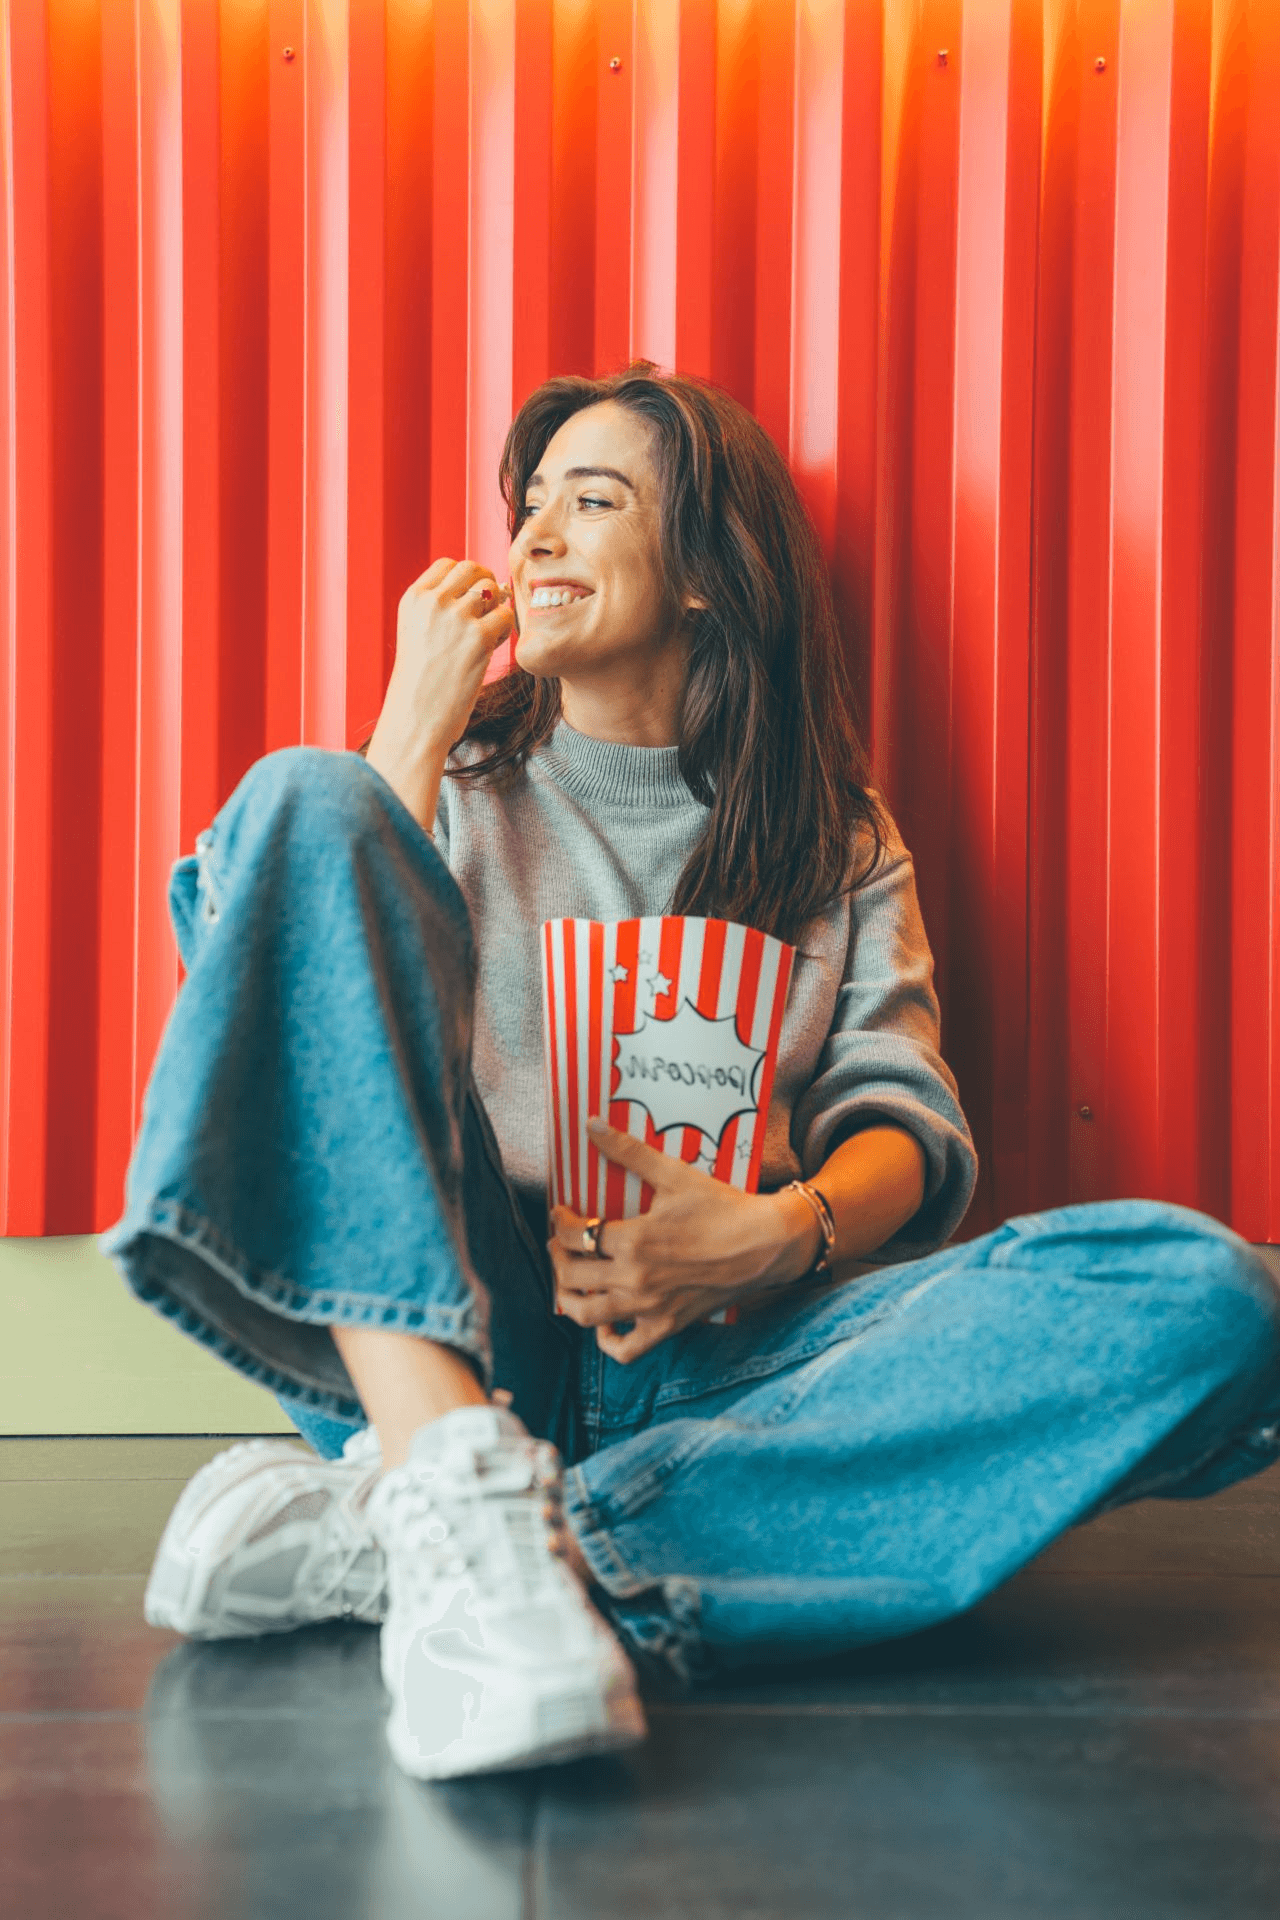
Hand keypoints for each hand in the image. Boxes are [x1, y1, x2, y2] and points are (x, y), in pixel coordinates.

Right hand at [366, 558, 513, 821]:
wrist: (416, 719)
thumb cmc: (420, 684)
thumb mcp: (417, 635)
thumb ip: (440, 610)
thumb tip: (489, 589)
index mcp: (413, 599)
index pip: (448, 565)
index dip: (466, 578)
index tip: (470, 600)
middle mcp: (432, 602)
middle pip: (472, 569)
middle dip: (486, 584)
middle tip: (489, 611)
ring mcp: (456, 617)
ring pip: (492, 590)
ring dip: (496, 608)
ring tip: (488, 634)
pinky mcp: (478, 637)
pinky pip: (505, 616)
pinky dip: (504, 630)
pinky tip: (492, 648)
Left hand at [547, 1118, 816, 1363]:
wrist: (766, 1244)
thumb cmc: (722, 1207)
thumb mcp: (674, 1174)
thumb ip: (629, 1150)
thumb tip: (592, 1124)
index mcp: (634, 1241)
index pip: (576, 1236)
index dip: (561, 1223)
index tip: (562, 1214)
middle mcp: (636, 1280)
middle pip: (572, 1275)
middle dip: (558, 1255)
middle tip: (562, 1242)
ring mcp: (650, 1308)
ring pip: (587, 1315)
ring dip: (568, 1297)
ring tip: (569, 1279)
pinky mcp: (668, 1326)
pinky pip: (626, 1349)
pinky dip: (607, 1341)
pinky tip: (605, 1321)